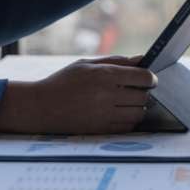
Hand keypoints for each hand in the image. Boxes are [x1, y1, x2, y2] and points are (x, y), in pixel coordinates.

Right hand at [0, 56, 156, 133]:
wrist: (39, 107)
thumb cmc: (64, 81)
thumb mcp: (87, 64)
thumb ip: (117, 61)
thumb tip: (142, 59)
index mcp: (104, 75)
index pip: (143, 77)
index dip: (150, 78)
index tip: (149, 79)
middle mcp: (107, 95)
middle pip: (143, 96)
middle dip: (144, 92)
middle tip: (136, 90)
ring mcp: (104, 115)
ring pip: (138, 113)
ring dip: (138, 107)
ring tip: (128, 102)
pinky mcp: (101, 130)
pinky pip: (127, 127)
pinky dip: (129, 121)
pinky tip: (120, 113)